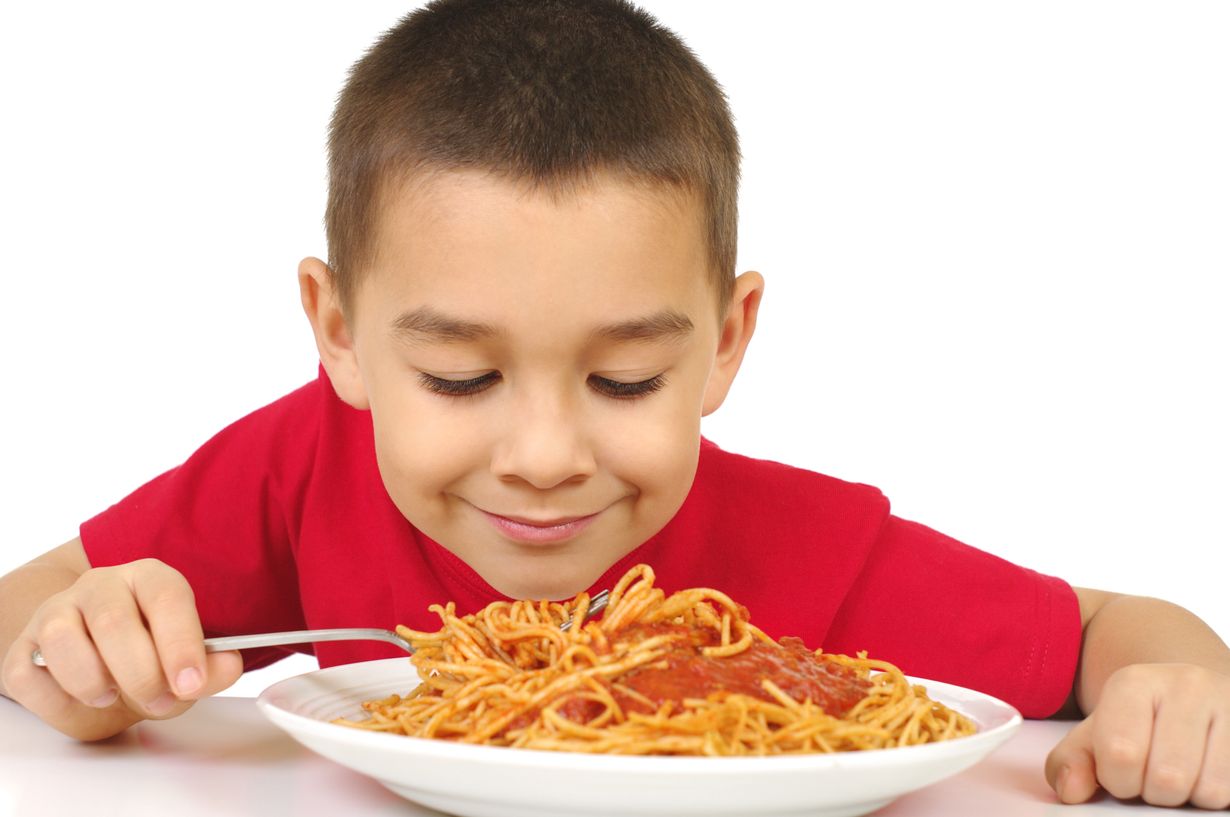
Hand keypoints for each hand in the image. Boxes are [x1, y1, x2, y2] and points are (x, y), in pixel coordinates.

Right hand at [1, 558, 241, 740]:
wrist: (94, 668)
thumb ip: (208, 669)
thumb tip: (230, 666)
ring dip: (92, 681)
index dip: (180, 643)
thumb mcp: (182, 668)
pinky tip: (80, 701)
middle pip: (114, 622)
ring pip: (62, 639)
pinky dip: (55, 701)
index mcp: (150, 579)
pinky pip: (28, 673)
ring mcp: (56, 611)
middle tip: (157, 702)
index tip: (190, 683)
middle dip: (140, 674)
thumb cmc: (146, 661)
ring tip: (111, 696)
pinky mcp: (22, 646)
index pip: (166, 597)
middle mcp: (101, 585)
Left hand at [1045, 662, 1229, 807]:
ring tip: (1181, 771)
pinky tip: (1206, 771)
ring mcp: (1228, 704)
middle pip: (1168, 778)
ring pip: (1209, 790)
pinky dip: (1216, 795)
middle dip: (1154, 791)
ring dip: (1190, 796)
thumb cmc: (1138, 721)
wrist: (1190, 694)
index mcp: (1135, 682)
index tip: (1121, 771)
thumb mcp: (1096, 733)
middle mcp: (1187, 685)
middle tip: (1153, 774)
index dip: (1118, 780)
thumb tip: (1071, 791)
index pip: (1121, 754)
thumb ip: (1072, 762)